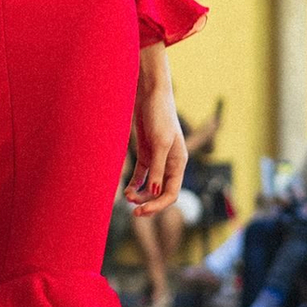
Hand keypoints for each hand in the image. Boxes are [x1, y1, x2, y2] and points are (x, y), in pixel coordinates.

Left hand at [126, 47, 185, 216]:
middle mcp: (170, 164)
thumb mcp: (160, 143)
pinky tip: (126, 190)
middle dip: (149, 203)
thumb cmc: (159, 116)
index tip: (142, 210)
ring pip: (151, 186)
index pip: (172, 193)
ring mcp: (158, 159)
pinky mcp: (146, 153)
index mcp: (179, 163)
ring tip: (127, 197)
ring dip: (140, 195)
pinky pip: (142, 175)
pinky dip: (135, 184)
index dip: (158, 205)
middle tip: (134, 211)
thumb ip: (159, 168)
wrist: (150, 95)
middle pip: (161, 193)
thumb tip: (156, 193)